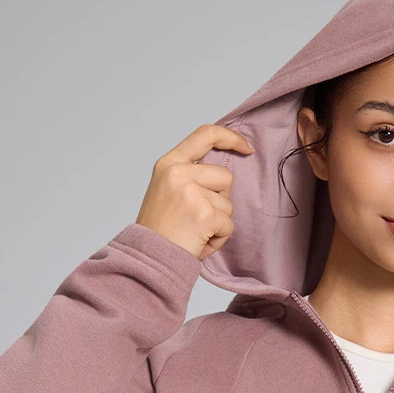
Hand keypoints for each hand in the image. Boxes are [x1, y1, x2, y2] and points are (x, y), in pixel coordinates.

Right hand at [135, 123, 254, 260]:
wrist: (147, 257)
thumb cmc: (159, 231)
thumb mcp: (167, 190)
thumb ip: (190, 176)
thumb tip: (222, 175)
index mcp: (169, 164)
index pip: (205, 135)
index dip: (230, 138)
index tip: (246, 148)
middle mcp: (178, 173)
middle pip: (225, 177)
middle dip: (221, 200)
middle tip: (198, 218)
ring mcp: (191, 192)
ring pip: (229, 204)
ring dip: (219, 222)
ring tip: (195, 232)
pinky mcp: (205, 214)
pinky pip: (228, 225)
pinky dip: (219, 238)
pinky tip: (199, 242)